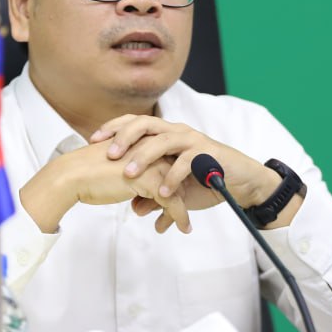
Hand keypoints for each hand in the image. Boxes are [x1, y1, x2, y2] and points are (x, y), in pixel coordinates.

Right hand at [19, 140, 191, 233]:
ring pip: (178, 189)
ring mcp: (153, 164)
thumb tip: (145, 198)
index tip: (181, 198)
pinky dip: (180, 217)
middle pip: (178, 174)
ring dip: (182, 210)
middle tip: (182, 216)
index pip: (171, 160)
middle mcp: (152, 148)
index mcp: (144, 141)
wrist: (73, 175)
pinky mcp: (150, 180)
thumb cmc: (89, 173)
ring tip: (182, 226)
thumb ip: (135, 176)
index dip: (176, 181)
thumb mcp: (119, 169)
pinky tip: (184, 228)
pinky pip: (174, 202)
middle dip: (183, 196)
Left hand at [89, 115, 282, 219]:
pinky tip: (161, 192)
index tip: (92, 141)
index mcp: (164, 134)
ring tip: (130, 175)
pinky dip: (172, 177)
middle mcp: (175, 131)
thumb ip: (154, 195)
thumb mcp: (173, 190)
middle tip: (109, 156)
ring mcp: (192, 141)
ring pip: (163, 140)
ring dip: (144, 157)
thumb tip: (135, 209)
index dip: (113, 129)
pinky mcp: (208, 154)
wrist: (240, 181)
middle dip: (124, 138)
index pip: (134, 123)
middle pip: (144, 124)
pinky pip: (186, 162)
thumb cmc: (204, 181)